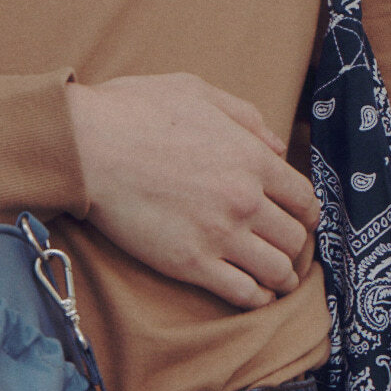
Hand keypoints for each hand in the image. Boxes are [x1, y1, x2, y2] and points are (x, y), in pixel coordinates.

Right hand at [66, 73, 319, 309]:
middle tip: (282, 248)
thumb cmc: (133, 112)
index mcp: (251, 158)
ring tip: (274, 277)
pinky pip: (244, 294)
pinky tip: (252, 294)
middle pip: (295, 238)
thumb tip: (277, 145)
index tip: (297, 219)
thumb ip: (244, 116)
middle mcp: (245, 199)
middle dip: (294, 244)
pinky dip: (257, 299)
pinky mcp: (191, 263)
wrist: (85, 146)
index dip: (305, 213)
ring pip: (278, 270)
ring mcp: (220, 234)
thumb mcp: (196, 92)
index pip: (304, 198)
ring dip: (281, 276)